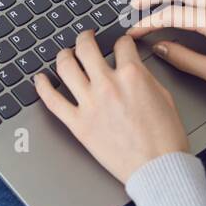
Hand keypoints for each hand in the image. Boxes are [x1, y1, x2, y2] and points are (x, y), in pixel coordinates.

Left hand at [35, 30, 188, 184]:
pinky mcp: (78, 124)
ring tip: (65, 54)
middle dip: (85, 38)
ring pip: (66, 67)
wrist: (158, 168)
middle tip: (85, 38)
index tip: (118, 44)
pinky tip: (40, 79)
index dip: (120, 41)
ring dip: (63, 55)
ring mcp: (90, 104)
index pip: (120, 45)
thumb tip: (132, 71)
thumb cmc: (166, 138)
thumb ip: (144, 78)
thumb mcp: (164, 97)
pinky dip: (43, 87)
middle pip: (86, 48)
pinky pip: (52, 100)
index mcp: (132, 75)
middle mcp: (108, 84)